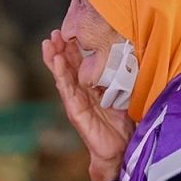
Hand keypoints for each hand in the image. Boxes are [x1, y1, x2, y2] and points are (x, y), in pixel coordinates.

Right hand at [42, 30, 134, 180]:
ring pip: (62, 75)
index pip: (80, 64)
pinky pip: (66, 89)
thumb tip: (131, 58)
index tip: (70, 31)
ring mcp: (76, 101)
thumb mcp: (125, 95)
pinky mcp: (75, 110)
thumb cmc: (124, 124)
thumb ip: (122, 80)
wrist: (121, 150)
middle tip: (55, 32)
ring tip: (49, 42)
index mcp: (92, 88)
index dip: (74, 48)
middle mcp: (82, 93)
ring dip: (55, 58)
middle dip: (60, 49)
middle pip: (67, 67)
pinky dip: (60, 73)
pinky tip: (56, 60)